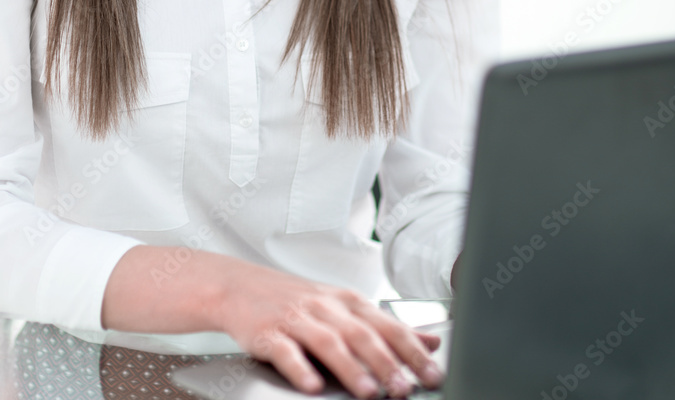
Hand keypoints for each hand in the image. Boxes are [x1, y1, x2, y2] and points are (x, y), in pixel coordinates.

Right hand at [212, 257, 443, 397]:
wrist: (242, 286)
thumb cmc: (299, 302)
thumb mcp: (345, 308)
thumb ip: (386, 327)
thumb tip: (431, 341)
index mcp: (349, 302)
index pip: (387, 325)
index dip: (412, 350)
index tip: (432, 373)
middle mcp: (326, 308)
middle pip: (361, 334)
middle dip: (386, 362)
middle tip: (405, 388)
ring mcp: (297, 319)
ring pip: (329, 342)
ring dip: (351, 368)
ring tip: (369, 392)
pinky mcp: (269, 332)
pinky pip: (286, 351)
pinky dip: (301, 368)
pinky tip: (312, 385)